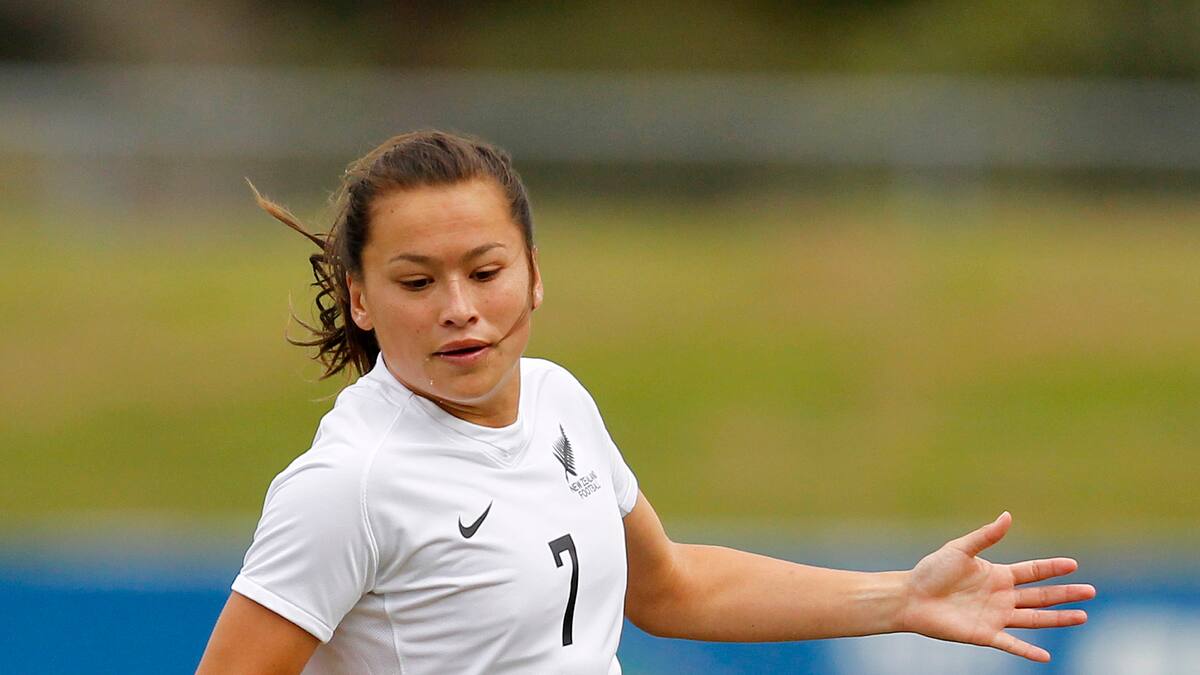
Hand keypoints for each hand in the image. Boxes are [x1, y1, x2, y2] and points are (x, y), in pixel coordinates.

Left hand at [899, 511, 1095, 661]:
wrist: (910, 597)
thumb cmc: (931, 571)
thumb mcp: (960, 549)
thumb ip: (985, 536)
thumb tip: (1007, 516)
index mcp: (997, 575)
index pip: (1032, 571)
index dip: (1052, 568)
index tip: (1074, 564)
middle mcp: (1001, 597)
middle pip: (1041, 596)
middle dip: (1066, 594)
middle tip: (1091, 592)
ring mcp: (995, 617)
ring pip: (1034, 619)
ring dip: (1058, 619)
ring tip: (1083, 617)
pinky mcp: (984, 634)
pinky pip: (1010, 644)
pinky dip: (1027, 651)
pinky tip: (1046, 656)